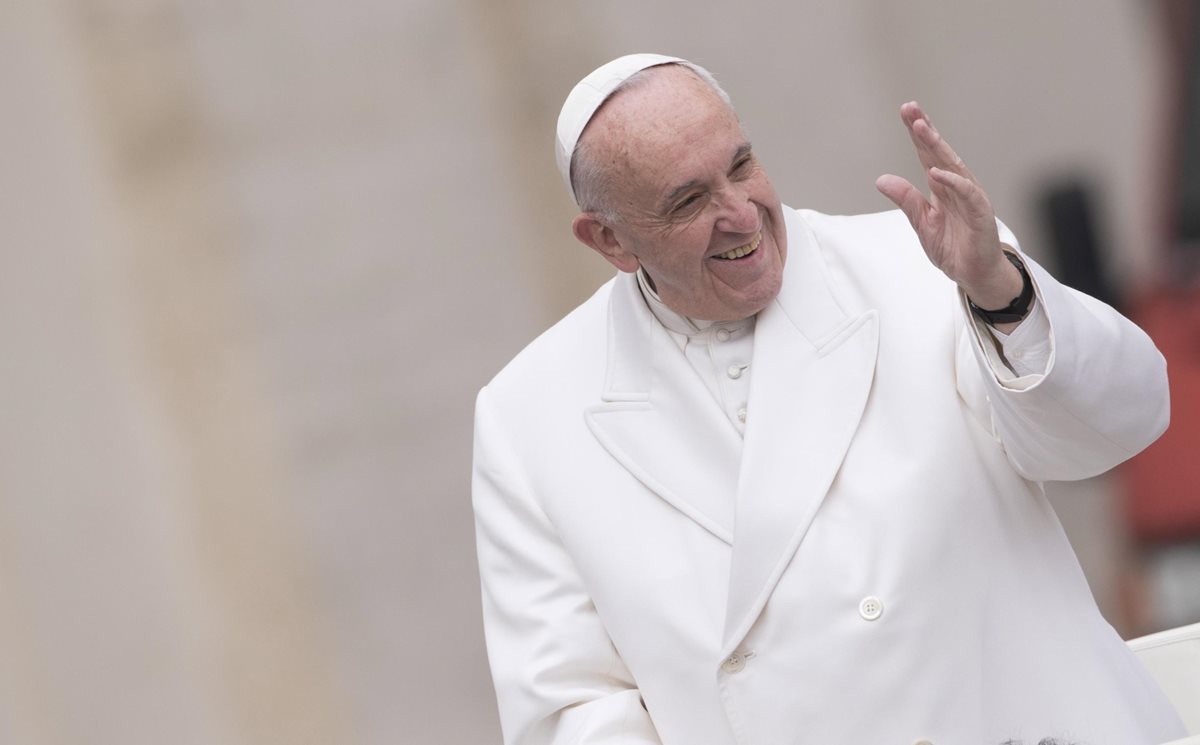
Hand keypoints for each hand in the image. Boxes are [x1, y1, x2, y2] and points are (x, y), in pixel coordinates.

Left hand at [875, 101, 1022, 314]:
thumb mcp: (921, 222)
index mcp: (941, 187)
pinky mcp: (980, 214)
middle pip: (939, 153)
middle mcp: (956, 187)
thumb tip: (881, 179)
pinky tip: (937, 172)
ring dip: (937, 147)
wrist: (974, 274)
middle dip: (925, 130)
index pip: (927, 154)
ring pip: (953, 166)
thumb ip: (906, 200)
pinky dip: (953, 182)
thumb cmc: (953, 247)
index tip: (906, 111)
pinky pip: (967, 193)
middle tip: (911, 109)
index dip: (918, 133)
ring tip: (922, 128)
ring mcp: (970, 198)